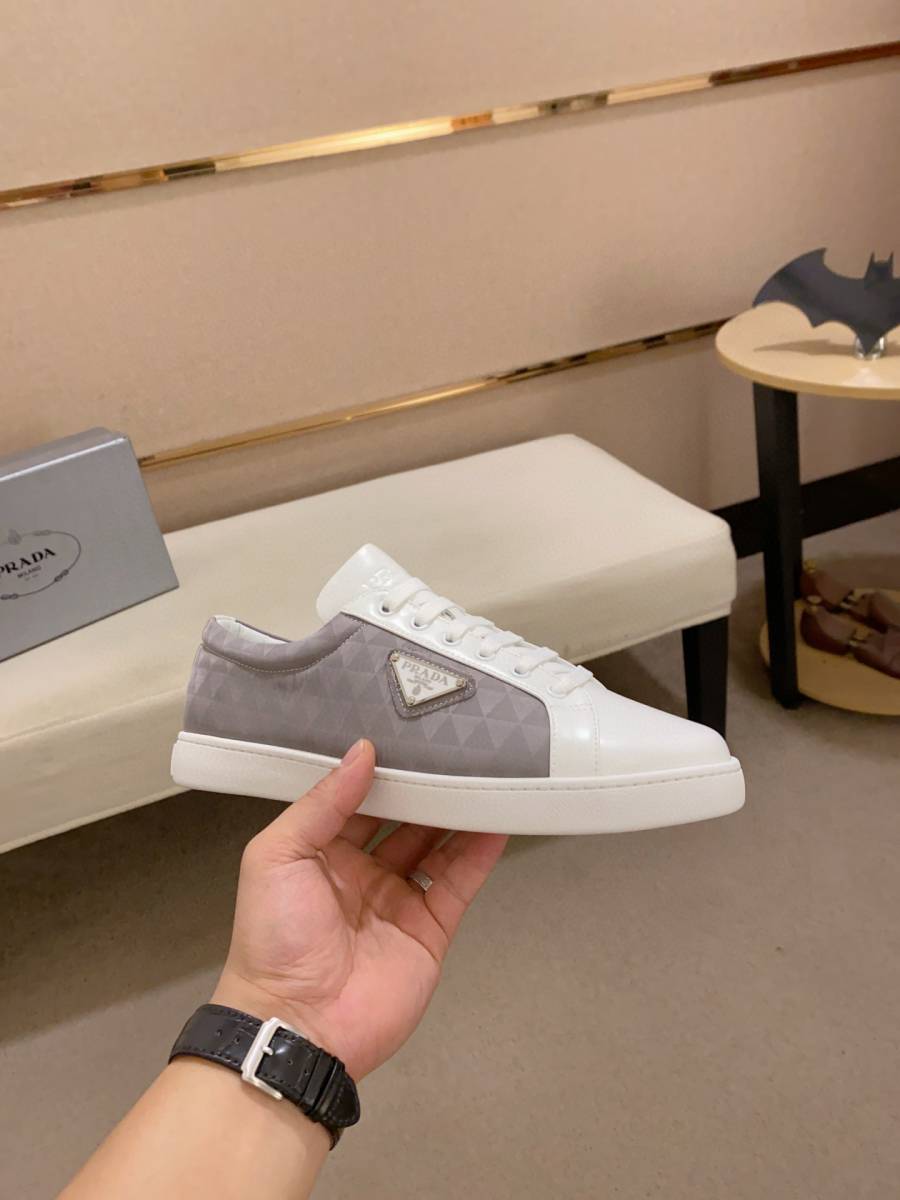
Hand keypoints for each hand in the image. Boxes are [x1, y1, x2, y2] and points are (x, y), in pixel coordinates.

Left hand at [212, 739, 506, 1079]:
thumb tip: (361, 752)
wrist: (298, 1025)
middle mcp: (361, 872)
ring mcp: (398, 901)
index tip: (406, 732)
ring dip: (457, 813)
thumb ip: (322, 803)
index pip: (357, 800)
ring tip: (484, 774)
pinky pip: (458, 882)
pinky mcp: (430, 929)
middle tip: (454, 747)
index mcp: (320, 852)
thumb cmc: (274, 938)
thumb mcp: (277, 856)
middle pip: (403, 819)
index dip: (381, 770)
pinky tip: (496, 821)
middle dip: (425, 787)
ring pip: (436, 846)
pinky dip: (478, 853)